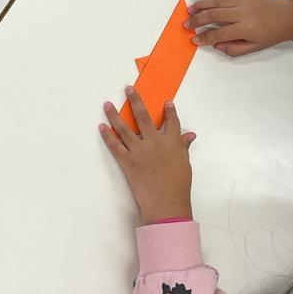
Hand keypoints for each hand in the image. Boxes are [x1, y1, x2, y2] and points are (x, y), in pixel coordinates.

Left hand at [100, 87, 194, 224]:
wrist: (166, 204)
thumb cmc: (179, 185)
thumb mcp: (184, 163)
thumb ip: (183, 146)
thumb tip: (190, 135)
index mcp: (172, 142)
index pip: (171, 121)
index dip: (169, 111)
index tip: (166, 103)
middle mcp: (154, 141)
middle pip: (143, 116)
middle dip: (135, 101)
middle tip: (128, 89)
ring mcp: (139, 150)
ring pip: (124, 128)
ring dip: (114, 115)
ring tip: (107, 104)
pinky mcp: (127, 161)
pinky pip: (115, 146)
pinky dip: (107, 136)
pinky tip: (102, 127)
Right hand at [185, 0, 292, 56]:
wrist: (286, 17)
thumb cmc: (270, 34)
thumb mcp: (254, 48)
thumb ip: (234, 49)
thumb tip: (216, 45)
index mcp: (245, 28)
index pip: (219, 33)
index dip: (205, 38)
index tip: (194, 39)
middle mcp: (242, 13)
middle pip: (214, 15)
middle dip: (197, 20)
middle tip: (186, 24)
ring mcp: (242, 1)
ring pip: (216, 1)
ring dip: (201, 5)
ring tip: (190, 10)